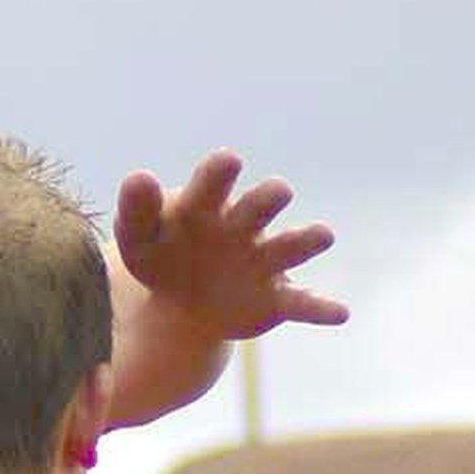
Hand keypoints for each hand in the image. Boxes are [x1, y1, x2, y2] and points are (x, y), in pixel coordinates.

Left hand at [116, 149, 348, 340]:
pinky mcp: (277, 298)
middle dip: (270, 197)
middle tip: (276, 193)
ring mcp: (264, 260)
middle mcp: (243, 225)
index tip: (228, 161)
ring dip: (308, 239)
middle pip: (263, 202)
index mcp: (205, 204)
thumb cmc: (160, 255)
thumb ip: (135, 211)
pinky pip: (304, 302)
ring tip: (322, 235)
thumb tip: (138, 177)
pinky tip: (339, 313)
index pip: (214, 180)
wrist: (180, 301)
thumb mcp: (140, 238)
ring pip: (293, 245)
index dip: (220, 172)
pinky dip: (322, 307)